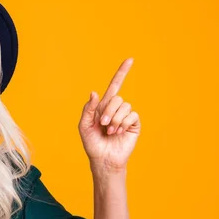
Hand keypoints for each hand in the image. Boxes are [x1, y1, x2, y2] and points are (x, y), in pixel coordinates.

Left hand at [78, 58, 140, 172]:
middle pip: (116, 98)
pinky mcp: (134, 124)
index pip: (114, 86)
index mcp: (103, 106)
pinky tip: (118, 132)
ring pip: (125, 106)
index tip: (131, 59)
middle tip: (103, 125)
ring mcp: (126, 116)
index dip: (122, 72)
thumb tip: (94, 92)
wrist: (103, 159)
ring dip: (115, 120)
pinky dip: (123, 123)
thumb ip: (88, 109)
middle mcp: (116, 109)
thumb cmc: (92, 143)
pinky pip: (132, 115)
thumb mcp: (84, 125)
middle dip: (108, 112)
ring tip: (110, 132)